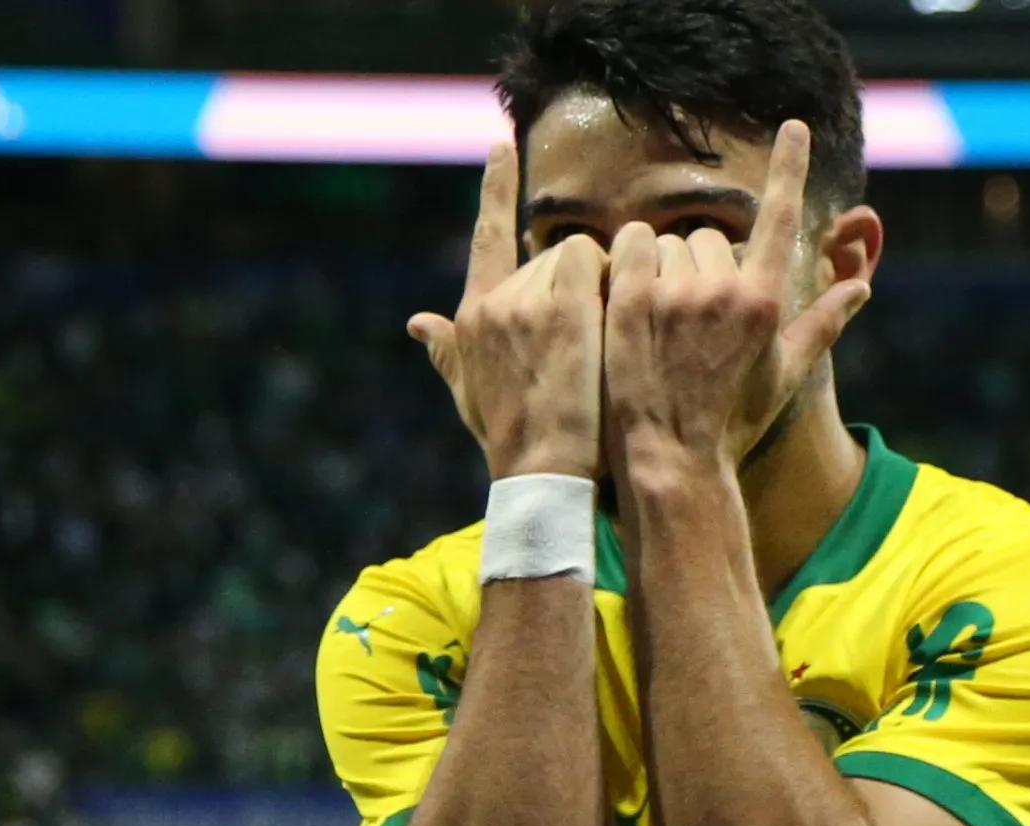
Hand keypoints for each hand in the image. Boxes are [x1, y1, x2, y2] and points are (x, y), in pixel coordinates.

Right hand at [408, 143, 607, 480]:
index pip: (485, 237)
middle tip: (590, 344)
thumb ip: (448, 353)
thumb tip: (415, 323)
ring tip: (599, 347)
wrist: (542, 474)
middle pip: (553, 254)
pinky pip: (598, 262)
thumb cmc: (516, 442)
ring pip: (581, 256)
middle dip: (581, 285)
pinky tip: (614, 324)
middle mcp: (492, 299)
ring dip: (601, 288)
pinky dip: (613, 284)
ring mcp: (525, 298)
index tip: (500, 147)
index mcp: (471, 317)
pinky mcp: (561, 302)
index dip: (495, 189)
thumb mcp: (471, 395)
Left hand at [603, 121, 872, 472]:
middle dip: (695, 264)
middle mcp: (724, 288)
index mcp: (765, 299)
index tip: (795, 126)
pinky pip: (628, 244)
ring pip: (665, 239)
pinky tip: (623, 296)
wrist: (671, 459)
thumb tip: (863, 286)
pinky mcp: (630, 300)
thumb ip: (823, 322)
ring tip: (656, 319)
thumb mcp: (784, 372)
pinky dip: (626, 260)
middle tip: (685, 317)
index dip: (789, 167)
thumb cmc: (732, 419)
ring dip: (659, 266)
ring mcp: (676, 293)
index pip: (780, 217)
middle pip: (706, 234)